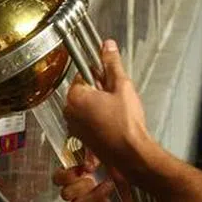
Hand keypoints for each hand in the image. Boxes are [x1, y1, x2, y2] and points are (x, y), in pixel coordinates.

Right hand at [53, 155, 134, 201]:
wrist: (145, 179)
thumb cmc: (128, 164)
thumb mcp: (108, 151)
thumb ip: (93, 153)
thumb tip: (86, 165)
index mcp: (80, 171)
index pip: (59, 177)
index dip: (66, 175)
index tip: (81, 170)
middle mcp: (82, 187)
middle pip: (65, 194)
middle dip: (80, 187)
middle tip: (93, 180)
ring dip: (92, 198)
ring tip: (107, 189)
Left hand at [63, 39, 152, 176]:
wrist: (131, 154)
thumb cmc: (126, 125)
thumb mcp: (122, 86)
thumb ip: (112, 64)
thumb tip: (107, 47)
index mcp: (75, 96)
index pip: (83, 74)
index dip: (100, 76)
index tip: (111, 82)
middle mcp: (70, 112)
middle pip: (84, 90)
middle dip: (100, 91)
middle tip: (116, 98)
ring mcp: (74, 127)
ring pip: (86, 106)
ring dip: (99, 105)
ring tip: (117, 112)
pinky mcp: (81, 138)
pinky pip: (88, 121)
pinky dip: (98, 119)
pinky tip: (113, 122)